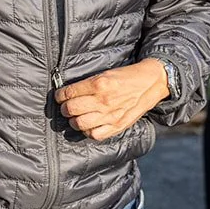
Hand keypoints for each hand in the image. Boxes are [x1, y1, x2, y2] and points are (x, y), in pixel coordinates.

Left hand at [53, 59, 168, 141]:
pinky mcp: (117, 125)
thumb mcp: (105, 74)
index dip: (60, 95)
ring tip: (75, 117)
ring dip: (73, 121)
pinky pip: (95, 135)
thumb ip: (88, 84)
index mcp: (99, 83)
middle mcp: (103, 100)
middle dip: (64, 108)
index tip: (59, 96)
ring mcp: (110, 115)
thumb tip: (68, 92)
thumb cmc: (126, 77)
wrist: (150, 84)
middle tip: (66, 107)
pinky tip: (88, 126)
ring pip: (80, 123)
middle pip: (71, 109)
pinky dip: (87, 132)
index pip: (69, 92)